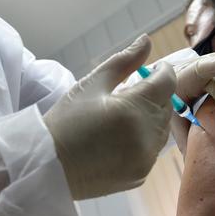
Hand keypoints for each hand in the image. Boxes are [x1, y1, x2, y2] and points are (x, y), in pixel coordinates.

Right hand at [43, 35, 175, 199]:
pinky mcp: (141, 175)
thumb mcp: (91, 84)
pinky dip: (143, 139)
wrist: (47, 165)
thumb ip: (124, 61)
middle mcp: (145, 136)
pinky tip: (118, 137)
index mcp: (134, 109)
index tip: (150, 70)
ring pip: (161, 128)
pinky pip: (152, 149)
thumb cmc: (66, 121)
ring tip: (121, 116)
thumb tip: (146, 40)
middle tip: (127, 93)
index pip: (167, 81)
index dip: (161, 71)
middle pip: (166, 105)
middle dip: (153, 94)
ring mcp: (145, 159)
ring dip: (150, 117)